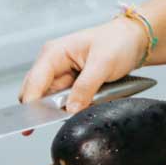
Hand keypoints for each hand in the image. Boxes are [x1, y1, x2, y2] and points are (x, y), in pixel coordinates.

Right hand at [16, 18, 147, 129]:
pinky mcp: (71, 85)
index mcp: (54, 53)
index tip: (32, 124)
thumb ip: (86, 86)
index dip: (31, 104)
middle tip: (63, 118)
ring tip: (87, 103)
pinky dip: (74, 107)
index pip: (34, 83)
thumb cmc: (118, 41)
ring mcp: (61, 76)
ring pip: (51, 102)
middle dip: (47, 110)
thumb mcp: (104, 62)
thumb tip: (71, 109)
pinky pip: (65, 103)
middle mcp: (52, 64)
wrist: (134, 40)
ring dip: (64, 109)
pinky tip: (88, 103)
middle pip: (37, 95)